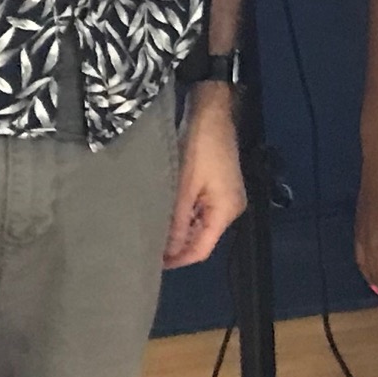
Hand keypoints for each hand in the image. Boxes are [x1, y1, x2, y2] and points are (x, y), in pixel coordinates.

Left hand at [164, 89, 248, 266]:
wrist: (212, 112)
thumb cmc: (199, 147)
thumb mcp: (184, 185)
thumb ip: (177, 220)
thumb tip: (167, 251)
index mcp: (226, 211)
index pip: (201, 249)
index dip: (177, 259)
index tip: (151, 263)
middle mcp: (230, 208)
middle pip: (202, 238)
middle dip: (177, 244)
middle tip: (146, 246)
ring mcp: (226, 197)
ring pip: (200, 224)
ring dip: (179, 228)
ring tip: (152, 230)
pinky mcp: (219, 186)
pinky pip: (201, 210)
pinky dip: (184, 214)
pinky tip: (166, 212)